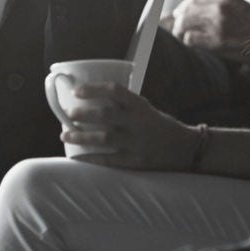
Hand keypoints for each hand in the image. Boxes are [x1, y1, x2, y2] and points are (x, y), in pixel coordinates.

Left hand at [57, 81, 198, 169]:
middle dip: (84, 114)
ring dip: (81, 137)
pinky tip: (76, 158)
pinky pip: (109, 161)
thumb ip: (125, 106)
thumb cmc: (160, 126)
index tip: (77, 91)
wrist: (185, 149)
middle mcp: (138, 123)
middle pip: (106, 115)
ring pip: (104, 138)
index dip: (94, 89)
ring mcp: (136, 143)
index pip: (115, 91)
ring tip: (64, 135)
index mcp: (141, 106)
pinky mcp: (135, 162)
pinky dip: (91, 159)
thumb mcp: (146, 109)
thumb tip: (92, 101)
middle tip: (67, 113)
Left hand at [175, 0, 249, 57]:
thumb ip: (221, 5)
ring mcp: (218, 23)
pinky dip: (188, 43)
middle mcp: (221, 7)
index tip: (179, 15)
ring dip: (181, 33)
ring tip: (184, 39)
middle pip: (186, 10)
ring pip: (184, 24)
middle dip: (179, 21)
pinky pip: (190, 39)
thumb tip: (195, 10)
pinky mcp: (218, 41)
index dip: (183, 8)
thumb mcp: (241, 8)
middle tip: (178, 30)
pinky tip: (194, 47)